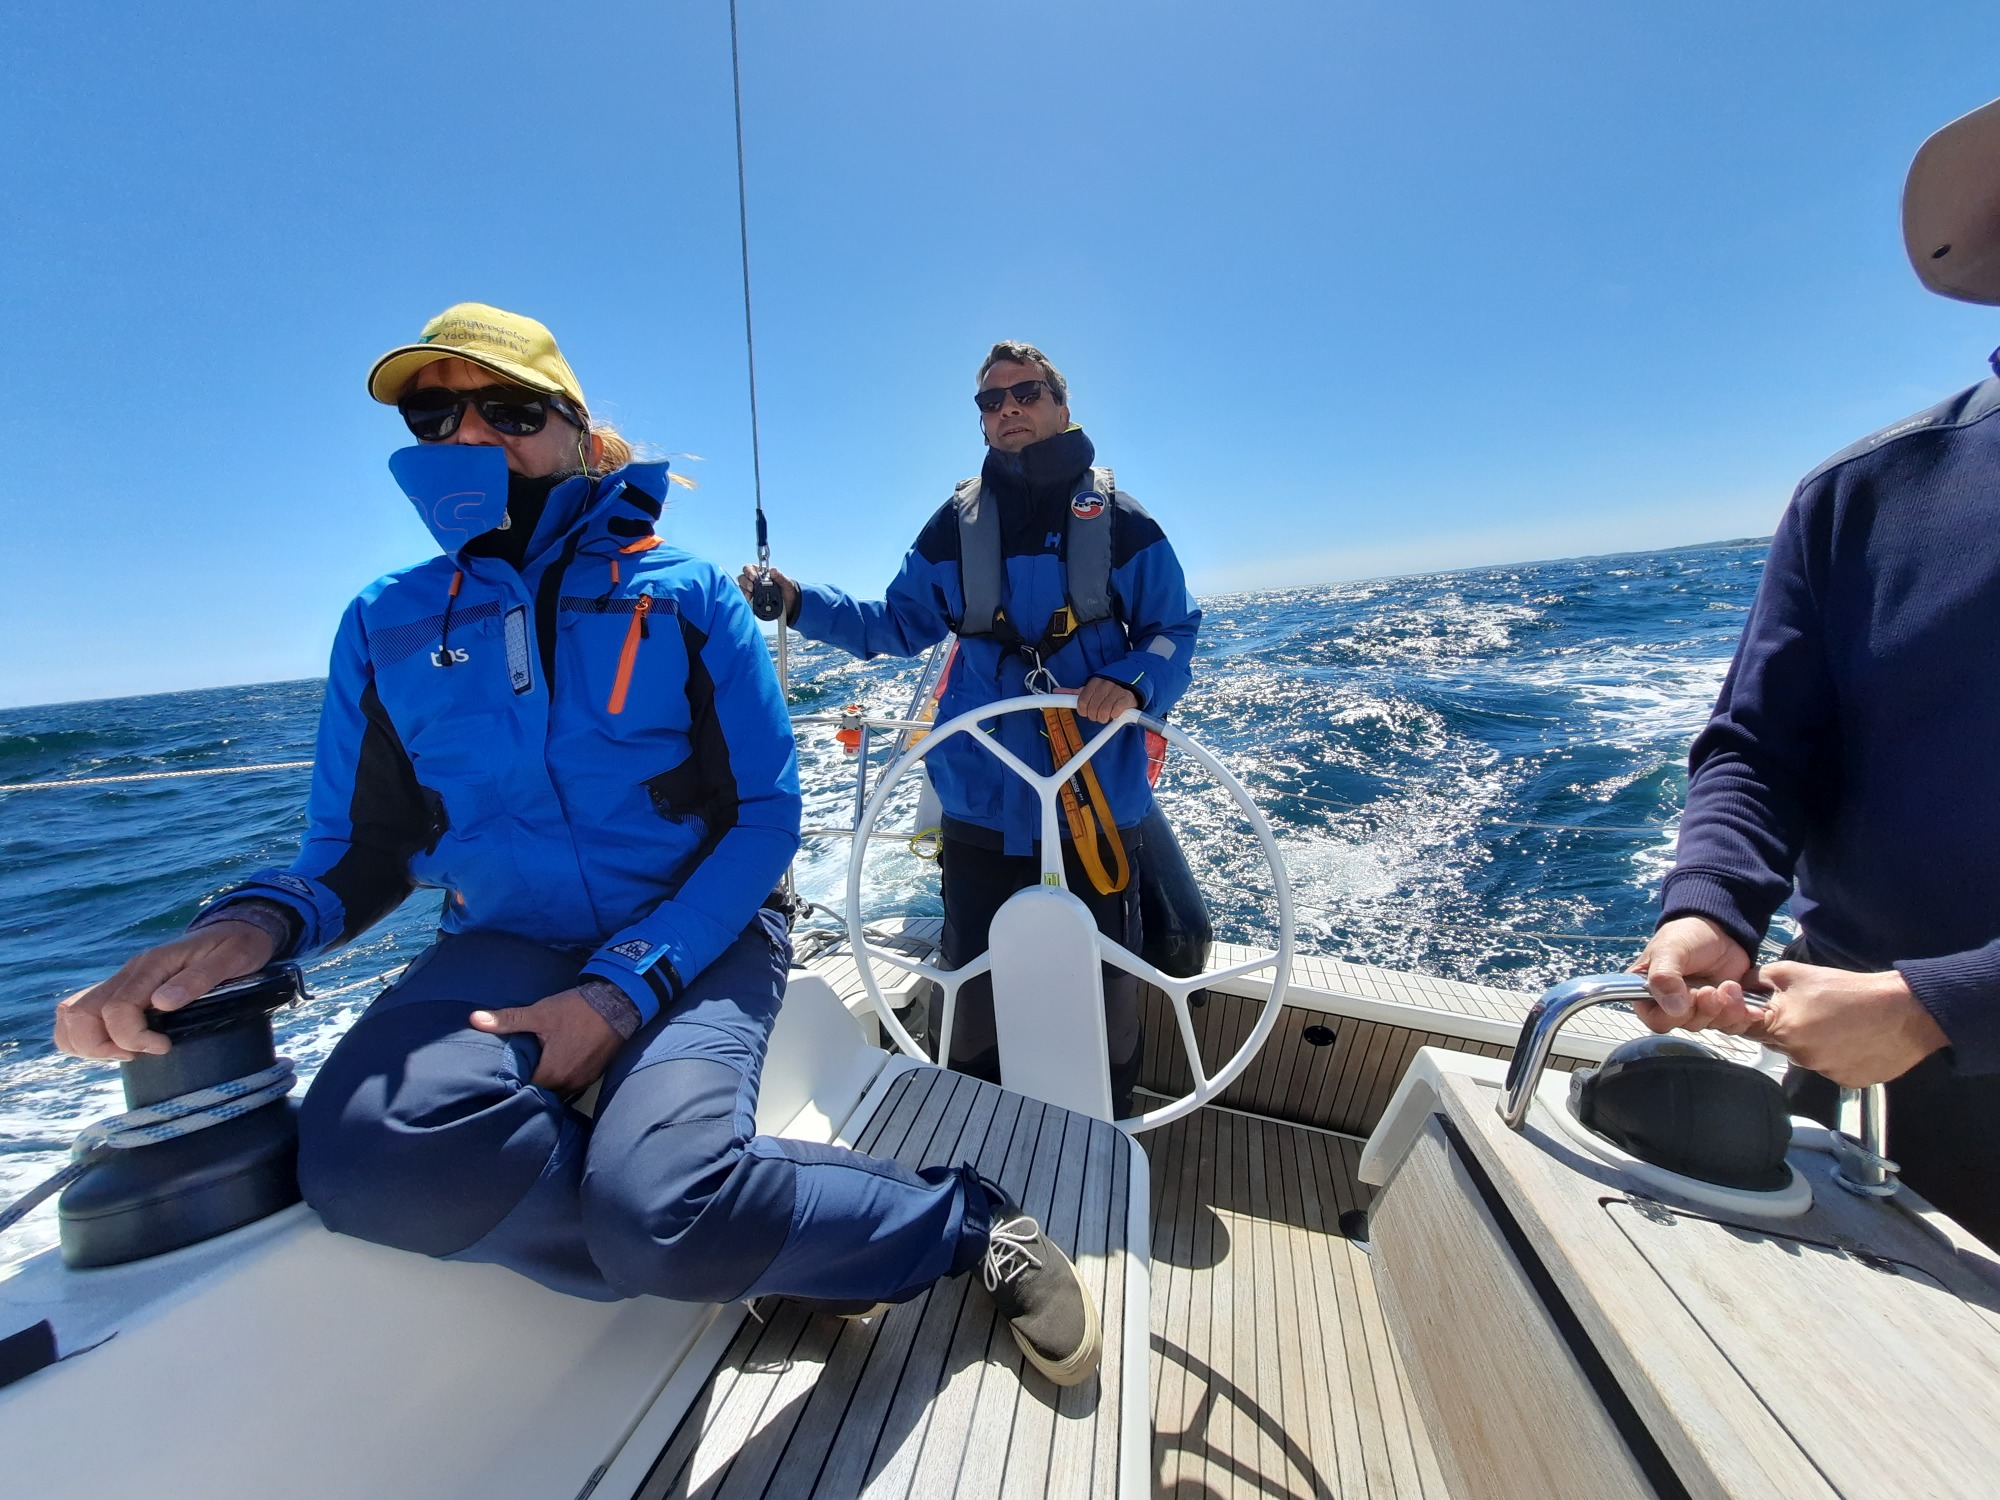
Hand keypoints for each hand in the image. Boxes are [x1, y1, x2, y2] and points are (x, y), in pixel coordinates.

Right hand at [55, 921, 278, 1061]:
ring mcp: (122, 981)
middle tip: (139, 1054)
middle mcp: (129, 973)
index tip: (163, 1047)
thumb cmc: (238, 945)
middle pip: (81, 1014)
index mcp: (152, 965)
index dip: (132, 1037)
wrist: (237, 929)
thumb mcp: (233, 958)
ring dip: (90, 1044)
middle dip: (101, 1046)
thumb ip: (199, 978)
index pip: (117, 1008)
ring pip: (73, 1015)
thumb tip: (162, 1003)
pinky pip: (82, 1014)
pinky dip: (87, 1037)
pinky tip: (120, 1045)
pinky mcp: (123, 991)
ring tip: (128, 1052)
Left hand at [470, 989, 621, 1096]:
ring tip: (534, 1076)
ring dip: (547, 1086)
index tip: (500, 1081)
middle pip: (542, 1095)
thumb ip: (507, 1020)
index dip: (512, 1087)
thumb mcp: (540, 1013)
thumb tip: (474, 1019)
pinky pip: (573, 1087)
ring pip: (558, 1093)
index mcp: (552, 1073)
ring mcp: (584, 1081)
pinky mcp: (595, 1075)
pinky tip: (555, 1070)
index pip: (525, 1092)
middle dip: (529, 1088)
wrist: (619, 1003)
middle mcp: (569, 1084)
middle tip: (515, 1078)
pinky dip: (562, 1082)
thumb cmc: (576, 1010)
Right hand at [734, 564, 798, 621]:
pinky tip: (750, 600)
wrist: (790, 604)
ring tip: (750, 594)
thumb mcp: (786, 583)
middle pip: (742, 577)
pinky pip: (744, 598)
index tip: (753, 577)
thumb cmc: (787, 590)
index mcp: (761, 573)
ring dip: (744, 590)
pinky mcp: (752, 601)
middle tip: (752, 587)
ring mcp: (752, 591)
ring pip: (742, 587)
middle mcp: (754, 581)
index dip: (749, 571)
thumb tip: (773, 570)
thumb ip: (780, 576)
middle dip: (745, 581)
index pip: (749, 568)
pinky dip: (745, 598)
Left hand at [1075, 676, 1138, 723]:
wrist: (1132, 683)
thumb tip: (1059, 692)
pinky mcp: (1127, 697)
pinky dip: (1114, 715)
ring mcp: (1116, 690)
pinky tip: (1115, 713)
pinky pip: (1116, 711)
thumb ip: (1077, 692)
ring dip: (1104, 718)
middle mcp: (1105, 684)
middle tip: (1098, 715)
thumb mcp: (1092, 688)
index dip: (1083, 711)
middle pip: (1092, 708)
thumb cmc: (1108, 689)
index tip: (1086, 713)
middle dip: (1094, 716)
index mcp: (1094, 682)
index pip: (1082, 701)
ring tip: (1106, 715)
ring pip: (1104, 712)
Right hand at [1629, 915, 1754, 1027]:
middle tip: (1712, 989)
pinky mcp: (1721, 1009)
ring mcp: (1698, 1008)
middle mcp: (1671, 1004)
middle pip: (1685, 1025)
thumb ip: (1664, 977)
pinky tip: (1753, 1009)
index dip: (1674, 1015)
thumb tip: (1674, 1009)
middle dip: (1704, 1010)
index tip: (1690, 994)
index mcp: (1649, 991)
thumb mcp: (1671, 949)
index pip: (1656, 1020)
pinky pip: (1732, 1024)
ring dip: (1725, 1011)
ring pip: (1711, 1026)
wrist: (1720, 928)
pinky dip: (1744, 1017)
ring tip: (1731, 987)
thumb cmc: (1687, 934)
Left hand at [1734, 962, 1947, 1087]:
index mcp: (1782, 1031)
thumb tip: (1736, 985)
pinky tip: (1854, 1040)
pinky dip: (1838, 1057)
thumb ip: (1758, 979)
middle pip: (1780, 1045)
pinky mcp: (1848, 1082)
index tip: (1771, 1009)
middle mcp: (1800, 1058)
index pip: (1751, 1031)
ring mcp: (1825, 1072)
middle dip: (1789, 1030)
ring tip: (1838, 1024)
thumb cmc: (1846, 988)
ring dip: (1814, 1044)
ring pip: (1807, 1057)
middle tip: (1814, 1012)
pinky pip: (1833, 1069)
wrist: (1902, 1009)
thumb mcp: (1794, 973)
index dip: (1758, 1018)